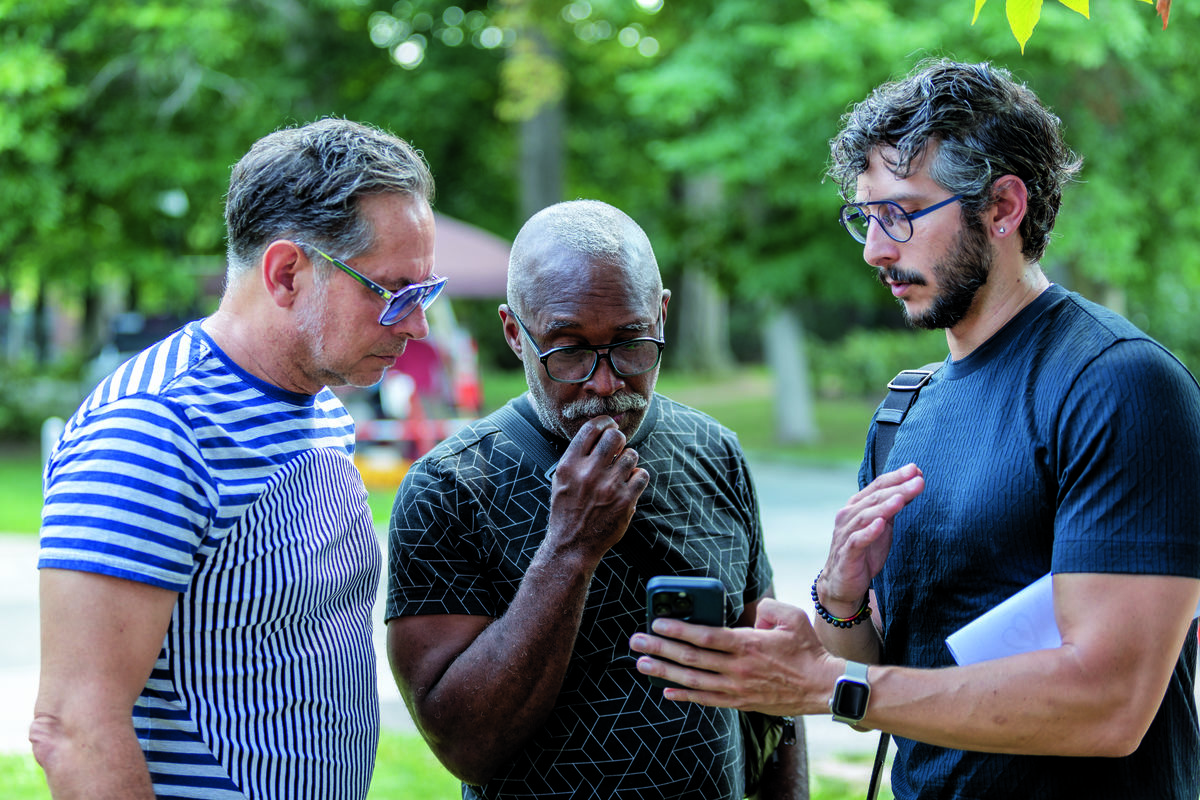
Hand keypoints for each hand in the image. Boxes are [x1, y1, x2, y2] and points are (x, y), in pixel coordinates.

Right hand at [546, 416, 648, 560]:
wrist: (572, 544)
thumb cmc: (567, 509)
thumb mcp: (561, 479)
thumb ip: (578, 456)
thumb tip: (600, 431)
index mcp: (569, 465)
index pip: (591, 429)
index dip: (604, 422)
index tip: (609, 424)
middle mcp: (588, 473)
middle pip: (615, 436)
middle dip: (619, 439)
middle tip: (617, 449)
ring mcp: (608, 487)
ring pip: (632, 455)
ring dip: (628, 460)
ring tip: (621, 471)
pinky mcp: (625, 501)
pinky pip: (642, 475)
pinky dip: (638, 477)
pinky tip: (629, 484)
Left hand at [629, 599, 838, 717]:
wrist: (823, 688)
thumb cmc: (807, 650)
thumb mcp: (791, 617)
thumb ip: (767, 607)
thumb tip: (750, 610)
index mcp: (748, 644)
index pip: (705, 636)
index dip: (678, 629)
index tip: (657, 622)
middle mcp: (738, 668)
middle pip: (691, 659)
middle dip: (660, 648)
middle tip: (636, 641)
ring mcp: (737, 688)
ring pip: (693, 682)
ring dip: (664, 673)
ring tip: (642, 664)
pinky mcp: (740, 703)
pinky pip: (706, 700)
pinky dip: (684, 696)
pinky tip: (667, 691)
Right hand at [819, 463, 923, 615]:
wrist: (843, 582)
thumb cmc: (865, 551)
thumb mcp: (883, 526)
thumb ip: (894, 506)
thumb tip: (914, 483)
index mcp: (857, 506)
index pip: (877, 486)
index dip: (896, 477)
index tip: (916, 469)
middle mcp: (848, 516)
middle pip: (874, 498)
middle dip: (897, 488)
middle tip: (918, 481)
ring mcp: (846, 533)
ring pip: (865, 516)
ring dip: (884, 506)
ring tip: (901, 498)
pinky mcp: (846, 553)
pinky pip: (857, 540)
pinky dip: (868, 531)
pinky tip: (881, 524)